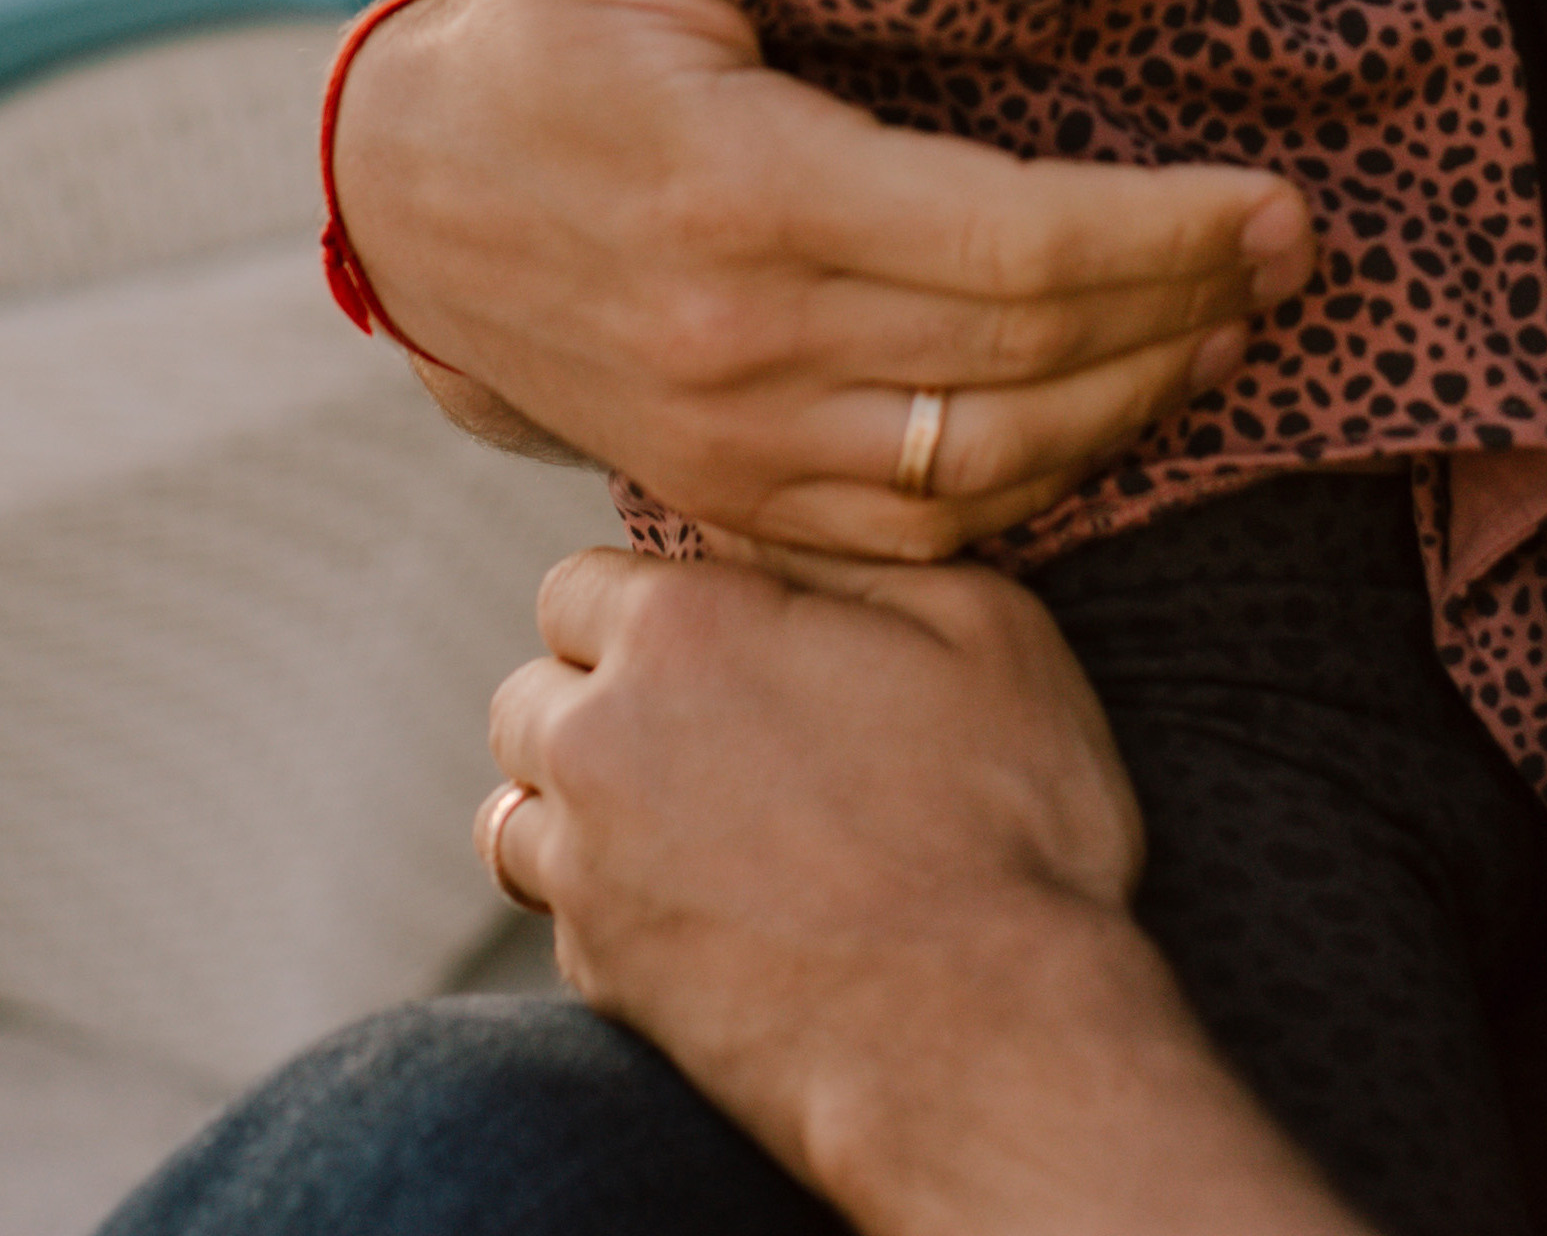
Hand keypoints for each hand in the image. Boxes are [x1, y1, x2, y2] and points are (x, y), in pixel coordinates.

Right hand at [335, 0, 1314, 557]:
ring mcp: (736, 439)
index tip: (1272, 197)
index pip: (1007, 243)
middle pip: (1026, 357)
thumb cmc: (535, 37)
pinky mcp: (732, 494)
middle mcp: (746, 338)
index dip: (1161, 229)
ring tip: (1230, 325)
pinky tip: (1111, 413)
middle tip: (1290, 248)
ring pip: (991, 460)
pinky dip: (1036, 485)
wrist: (406, 213)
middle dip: (1186, 304)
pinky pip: (919, 527)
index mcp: (740, 188)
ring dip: (1136, 402)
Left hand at [484, 548, 1358, 1235]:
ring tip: (685, 814)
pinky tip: (705, 904)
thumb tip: (766, 534)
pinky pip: (562, 916)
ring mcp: (588, 872)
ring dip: (579, 802)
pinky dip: (607, 903)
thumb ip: (848, 557)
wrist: (989, 1037)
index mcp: (680, 628)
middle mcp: (601, 741)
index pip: (579, 583)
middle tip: (710, 723)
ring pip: (516, 810)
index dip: (650, 602)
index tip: (720, 633)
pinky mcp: (603, 980)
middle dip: (595, 696)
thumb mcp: (980, 621)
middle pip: (528, 695)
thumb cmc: (1004, 814)